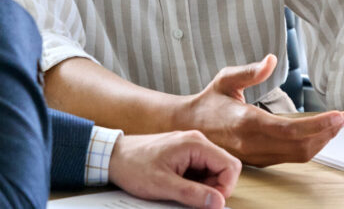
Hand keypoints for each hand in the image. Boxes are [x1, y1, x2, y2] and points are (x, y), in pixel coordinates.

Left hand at [109, 130, 241, 208]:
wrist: (113, 156)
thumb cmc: (133, 165)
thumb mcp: (163, 185)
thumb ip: (193, 194)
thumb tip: (218, 202)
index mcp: (195, 144)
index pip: (230, 166)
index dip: (225, 188)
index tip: (212, 202)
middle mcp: (196, 142)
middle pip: (223, 168)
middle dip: (214, 188)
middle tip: (194, 199)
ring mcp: (190, 147)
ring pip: (212, 171)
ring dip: (203, 186)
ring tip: (180, 191)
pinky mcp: (184, 154)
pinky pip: (200, 170)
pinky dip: (194, 182)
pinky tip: (177, 186)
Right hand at [179, 54, 343, 165]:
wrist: (188, 127)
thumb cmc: (208, 102)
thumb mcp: (225, 79)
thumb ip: (249, 71)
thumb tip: (271, 60)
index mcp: (246, 122)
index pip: (291, 129)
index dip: (319, 125)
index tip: (339, 116)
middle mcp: (253, 143)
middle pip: (300, 146)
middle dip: (327, 133)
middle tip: (343, 118)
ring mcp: (256, 155)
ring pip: (298, 155)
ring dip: (321, 141)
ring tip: (335, 125)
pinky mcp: (258, 159)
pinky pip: (290, 157)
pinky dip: (309, 146)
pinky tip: (317, 133)